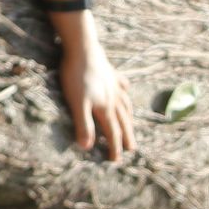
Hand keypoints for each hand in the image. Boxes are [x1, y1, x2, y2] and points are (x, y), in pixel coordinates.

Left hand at [60, 37, 135, 158]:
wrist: (83, 47)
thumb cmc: (77, 76)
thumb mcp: (77, 103)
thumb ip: (83, 124)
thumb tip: (87, 147)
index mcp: (106, 107)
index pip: (112, 132)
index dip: (114, 148)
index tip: (116, 161)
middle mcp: (113, 98)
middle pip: (123, 121)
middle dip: (127, 136)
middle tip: (132, 149)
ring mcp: (113, 85)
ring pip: (125, 105)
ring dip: (129, 117)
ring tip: (131, 124)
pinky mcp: (110, 73)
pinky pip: (122, 85)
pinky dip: (125, 91)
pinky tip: (127, 90)